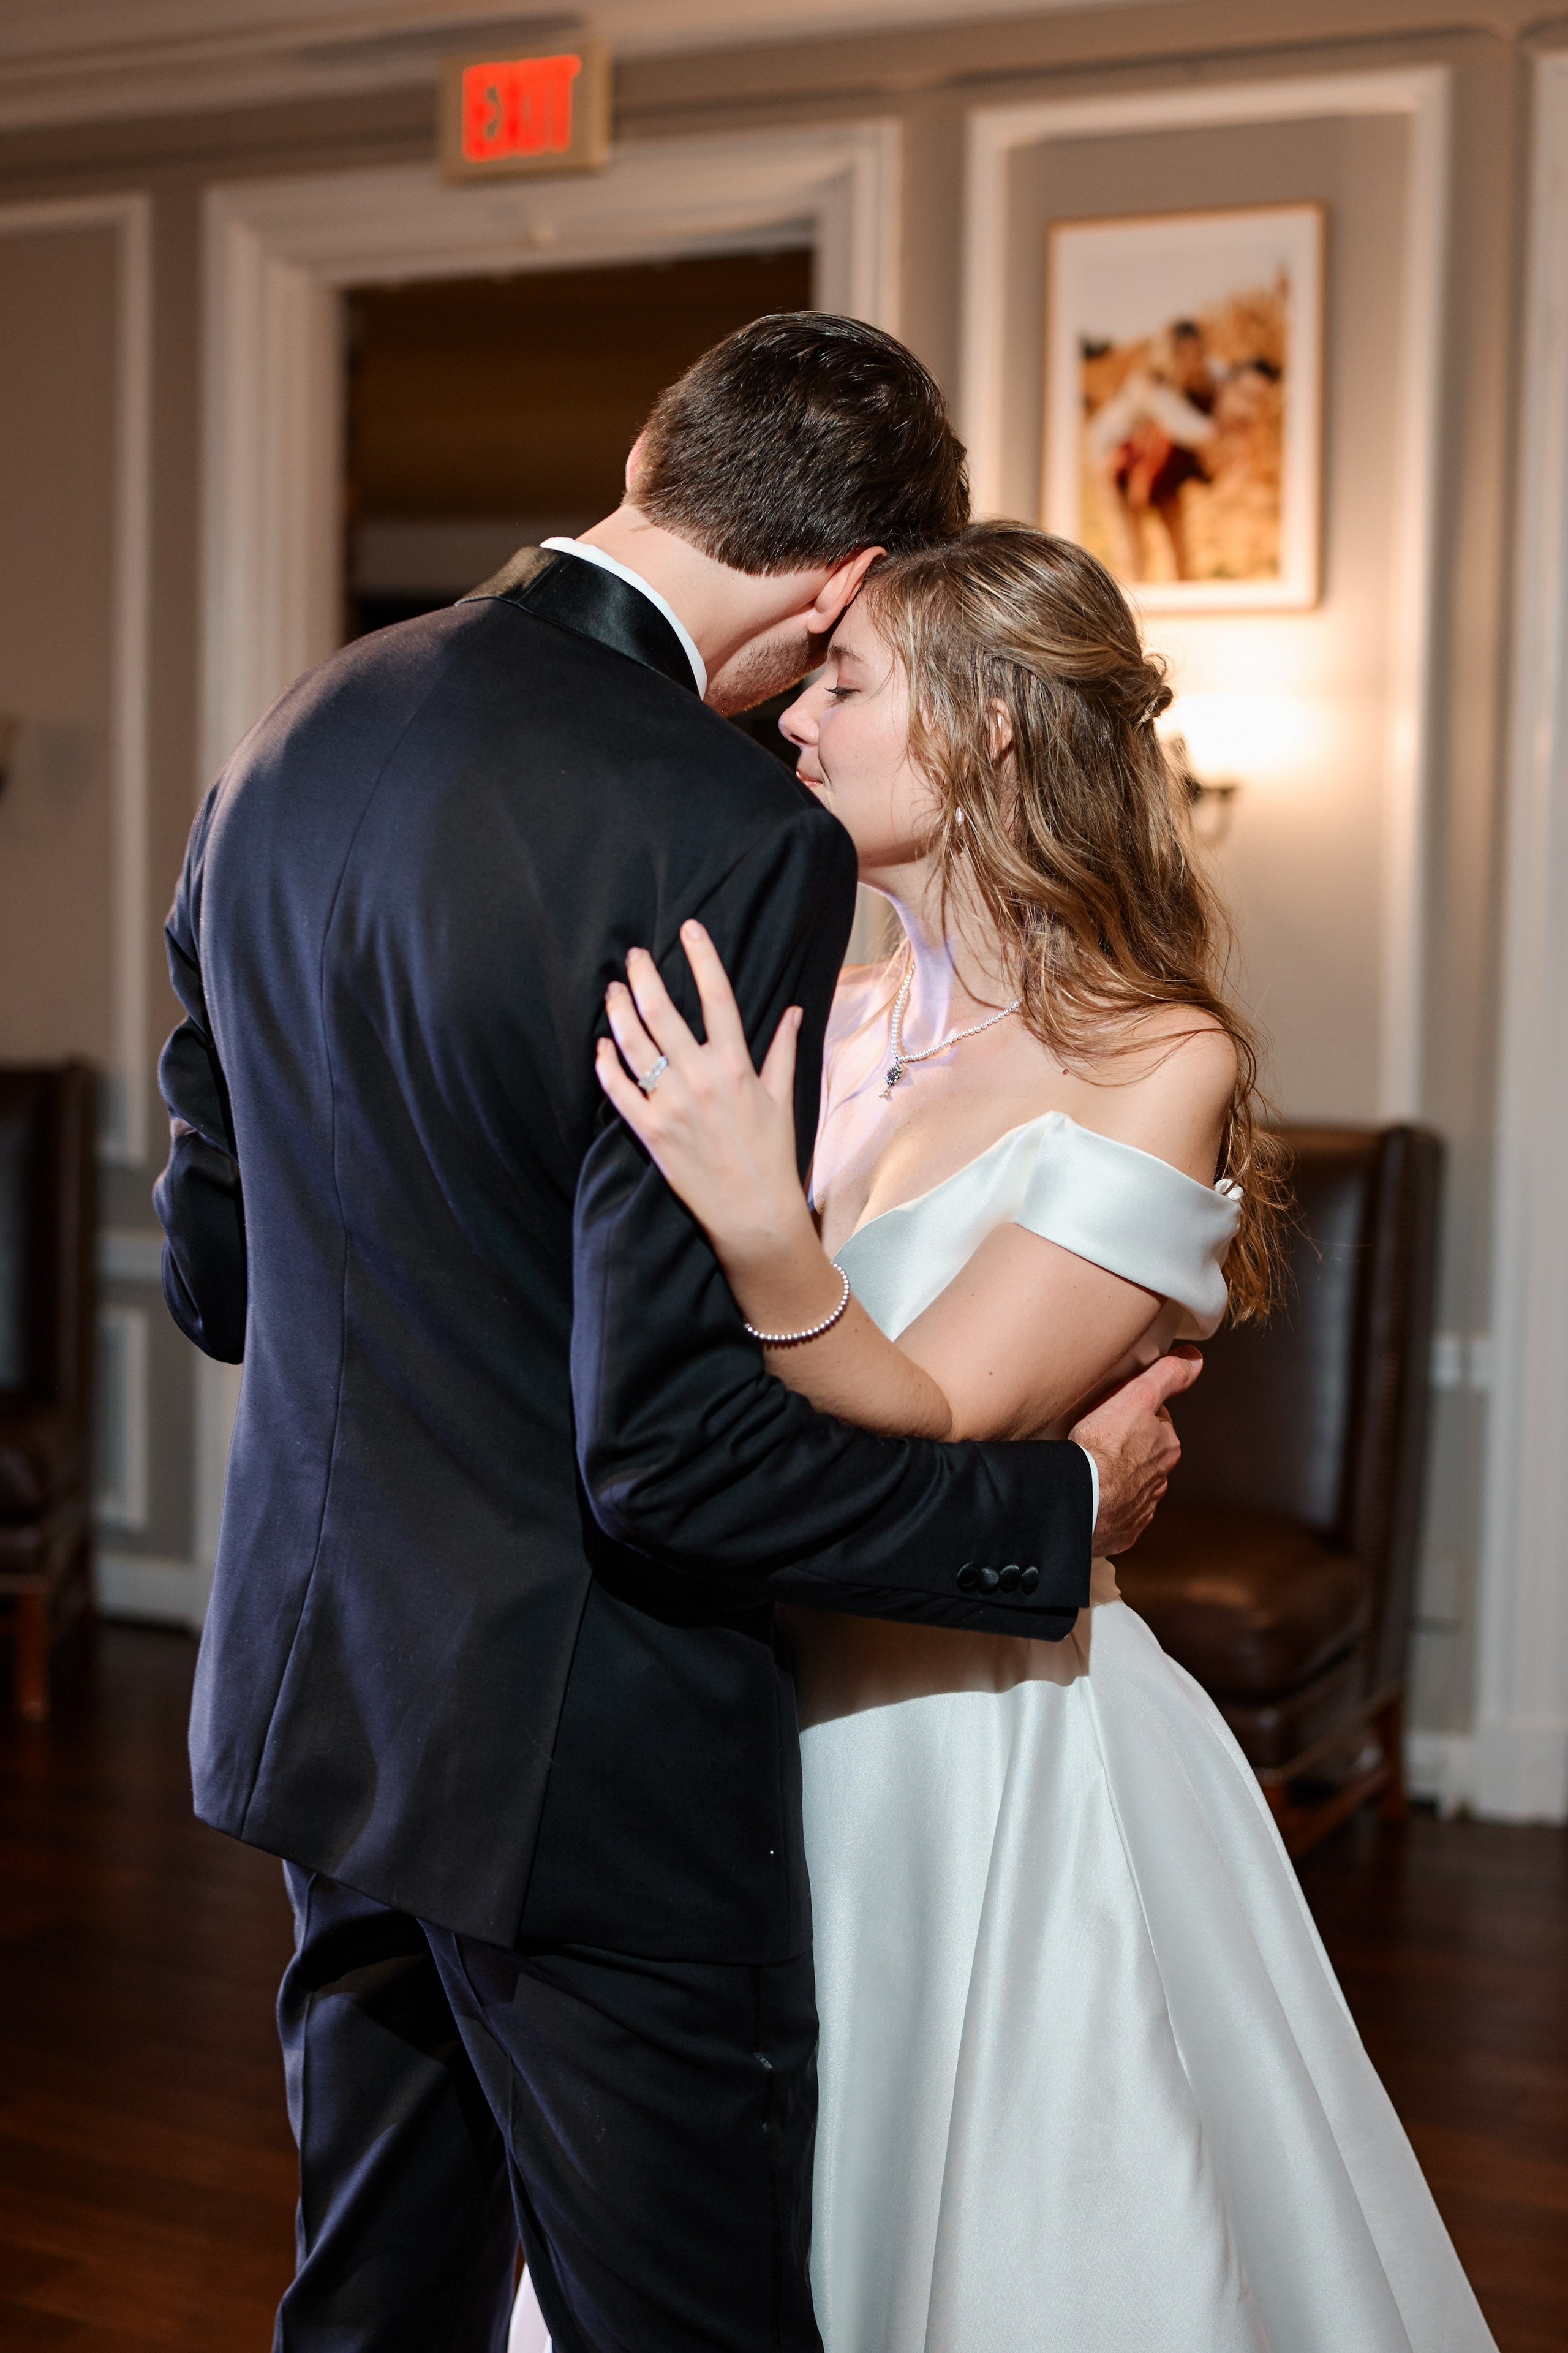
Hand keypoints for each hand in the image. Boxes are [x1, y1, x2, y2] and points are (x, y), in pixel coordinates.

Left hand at [595, 922, 813, 1273]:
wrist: (752, 1212)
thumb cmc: (771, 1155)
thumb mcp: (781, 1098)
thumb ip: (783, 1050)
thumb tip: (795, 1011)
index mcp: (735, 1065)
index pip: (716, 996)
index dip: (701, 956)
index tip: (688, 928)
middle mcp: (700, 1078)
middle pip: (662, 1011)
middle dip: (643, 975)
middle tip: (633, 957)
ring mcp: (671, 1104)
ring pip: (633, 1043)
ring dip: (618, 1011)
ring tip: (613, 991)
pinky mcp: (649, 1130)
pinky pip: (618, 1088)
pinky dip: (606, 1063)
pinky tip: (601, 1046)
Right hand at [1071, 1345, 1202, 1554]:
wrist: (1080, 1498)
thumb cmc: (1103, 1448)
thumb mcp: (1137, 1396)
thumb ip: (1168, 1376)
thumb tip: (1194, 1360)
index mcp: (1167, 1447)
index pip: (1157, 1423)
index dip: (1136, 1412)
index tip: (1117, 1411)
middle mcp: (1160, 1479)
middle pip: (1146, 1455)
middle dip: (1128, 1447)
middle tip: (1100, 1437)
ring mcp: (1140, 1507)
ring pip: (1132, 1484)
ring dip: (1118, 1476)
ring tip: (1092, 1467)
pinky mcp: (1121, 1530)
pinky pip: (1117, 1513)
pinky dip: (1107, 1504)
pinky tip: (1091, 1495)